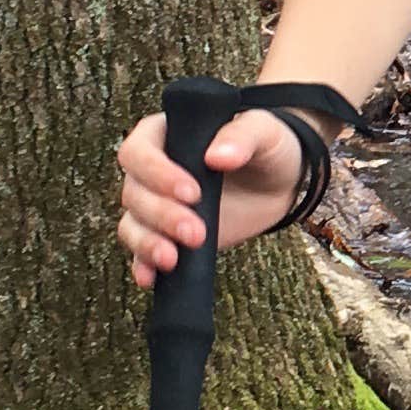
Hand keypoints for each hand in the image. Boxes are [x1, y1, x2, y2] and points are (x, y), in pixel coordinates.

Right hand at [115, 106, 302, 283]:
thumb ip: (243, 136)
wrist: (278, 184)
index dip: (156, 172)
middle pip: (134, 192)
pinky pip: (142, 251)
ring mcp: (156, 205)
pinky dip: (143, 264)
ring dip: (148, 243)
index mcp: (165, 134)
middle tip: (195, 231)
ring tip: (173, 259)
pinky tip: (150, 277)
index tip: (192, 192)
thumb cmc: (266, 146)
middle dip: (161, 215)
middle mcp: (151, 170)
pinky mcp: (166, 235)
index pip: (138, 150)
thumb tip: (217, 156)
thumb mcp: (264, 131)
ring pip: (132, 224)